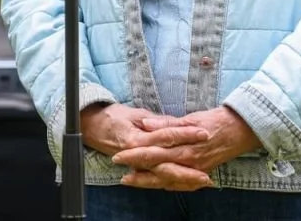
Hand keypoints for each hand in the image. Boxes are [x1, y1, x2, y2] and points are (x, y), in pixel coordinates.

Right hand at [80, 103, 212, 190]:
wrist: (93, 127)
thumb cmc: (115, 118)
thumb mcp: (136, 114)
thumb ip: (157, 121)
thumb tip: (176, 124)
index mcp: (138, 138)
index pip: (166, 136)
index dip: (186, 134)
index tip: (203, 132)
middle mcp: (139, 154)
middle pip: (167, 164)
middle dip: (188, 170)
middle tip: (206, 173)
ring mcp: (138, 164)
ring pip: (163, 176)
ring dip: (183, 180)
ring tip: (202, 182)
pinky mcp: (139, 169)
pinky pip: (157, 180)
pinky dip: (173, 184)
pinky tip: (188, 186)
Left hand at [111, 106, 261, 188]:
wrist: (241, 131)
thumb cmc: (216, 120)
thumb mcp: (191, 118)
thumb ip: (167, 123)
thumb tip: (145, 123)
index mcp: (184, 146)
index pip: (153, 152)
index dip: (134, 155)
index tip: (119, 154)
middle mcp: (188, 162)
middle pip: (156, 169)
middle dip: (136, 171)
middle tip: (118, 170)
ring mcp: (194, 170)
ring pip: (166, 180)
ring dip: (146, 181)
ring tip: (130, 180)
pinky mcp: (201, 173)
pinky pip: (180, 184)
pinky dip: (166, 185)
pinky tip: (155, 184)